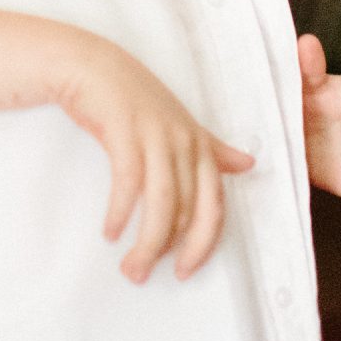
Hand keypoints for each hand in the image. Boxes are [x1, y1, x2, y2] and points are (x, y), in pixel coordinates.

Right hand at [56, 35, 253, 281]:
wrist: (91, 65)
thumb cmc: (134, 97)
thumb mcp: (178, 123)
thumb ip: (212, 147)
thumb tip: (249, 164)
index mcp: (199, 144)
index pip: (213, 206)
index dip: (202, 244)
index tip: (183, 271)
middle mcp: (183, 141)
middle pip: (186, 212)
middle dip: (166, 250)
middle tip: (144, 275)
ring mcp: (154, 135)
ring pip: (161, 204)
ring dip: (145, 242)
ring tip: (129, 266)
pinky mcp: (124, 130)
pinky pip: (129, 182)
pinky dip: (121, 212)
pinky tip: (110, 231)